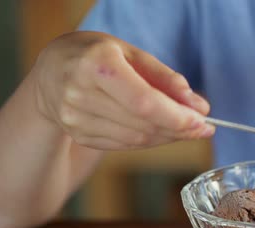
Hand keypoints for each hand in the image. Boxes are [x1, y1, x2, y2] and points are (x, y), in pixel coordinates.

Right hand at [33, 31, 213, 149]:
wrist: (51, 70)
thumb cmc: (98, 55)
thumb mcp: (133, 54)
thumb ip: (167, 79)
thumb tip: (200, 107)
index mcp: (97, 64)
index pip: (144, 102)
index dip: (176, 117)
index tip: (202, 122)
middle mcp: (80, 92)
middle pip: (142, 123)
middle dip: (178, 129)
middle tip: (202, 127)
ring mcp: (75, 118)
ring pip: (136, 139)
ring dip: (167, 137)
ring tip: (184, 128)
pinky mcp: (78, 134)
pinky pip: (125, 145)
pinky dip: (149, 141)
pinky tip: (160, 132)